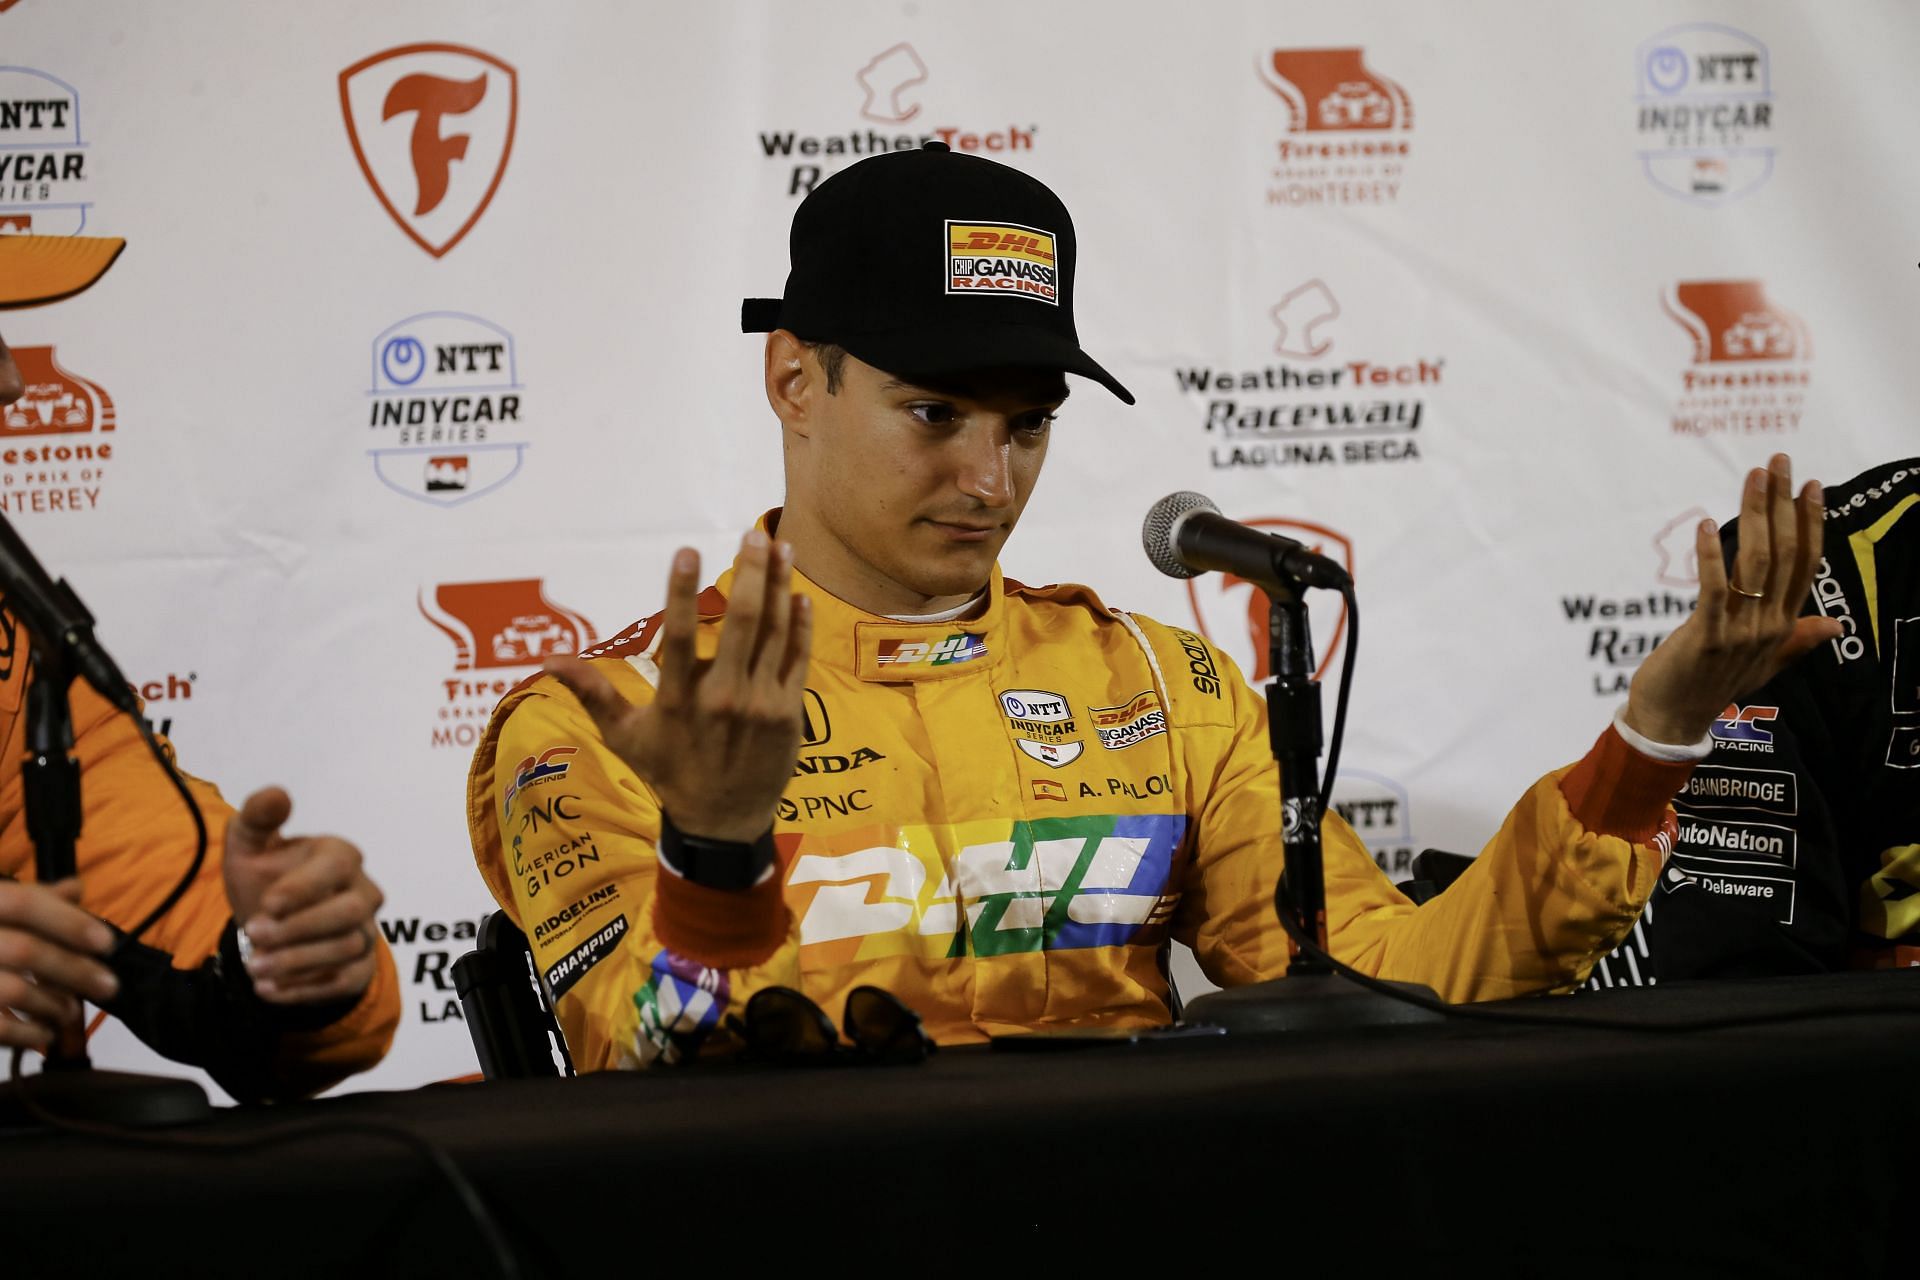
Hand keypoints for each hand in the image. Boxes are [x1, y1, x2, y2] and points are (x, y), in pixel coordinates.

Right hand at [0, 878, 117, 1050]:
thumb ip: (30, 898)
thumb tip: (76, 888)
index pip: (24, 902)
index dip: (68, 920)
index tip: (107, 943)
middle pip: (25, 950)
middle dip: (74, 970)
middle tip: (109, 986)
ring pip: (12, 990)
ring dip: (53, 1003)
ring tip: (72, 1011)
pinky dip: (27, 1034)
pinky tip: (44, 1035)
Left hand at [223, 787, 383, 1004]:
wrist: (268, 927)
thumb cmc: (263, 879)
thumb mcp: (248, 847)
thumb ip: (258, 818)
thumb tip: (277, 794)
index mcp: (340, 856)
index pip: (337, 869)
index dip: (304, 888)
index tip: (268, 904)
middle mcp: (363, 892)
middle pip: (350, 912)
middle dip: (300, 928)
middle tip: (253, 935)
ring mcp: (366, 931)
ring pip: (347, 949)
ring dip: (297, 962)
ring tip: (255, 967)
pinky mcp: (360, 968)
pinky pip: (344, 981)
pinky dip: (304, 989)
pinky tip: (268, 988)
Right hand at [546, 531, 812, 843]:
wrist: (722, 822)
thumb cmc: (668, 773)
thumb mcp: (623, 737)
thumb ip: (591, 692)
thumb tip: (548, 660)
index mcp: (679, 699)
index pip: (680, 635)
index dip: (683, 591)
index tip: (687, 549)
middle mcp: (723, 698)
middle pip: (742, 623)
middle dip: (750, 573)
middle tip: (752, 533)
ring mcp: (760, 704)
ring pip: (775, 634)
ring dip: (780, 587)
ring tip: (782, 548)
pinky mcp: (788, 713)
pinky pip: (797, 660)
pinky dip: (799, 626)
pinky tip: (799, 595)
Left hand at [1625, 453, 1843, 744]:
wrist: (1674, 719)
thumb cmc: (1714, 685)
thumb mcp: (1764, 663)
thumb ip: (1798, 640)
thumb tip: (1836, 625)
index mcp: (1783, 625)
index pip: (1806, 564)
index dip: (1811, 522)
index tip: (1810, 485)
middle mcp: (1769, 625)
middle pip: (1786, 554)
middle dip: (1784, 504)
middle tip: (1779, 462)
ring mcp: (1739, 631)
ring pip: (1757, 564)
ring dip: (1756, 516)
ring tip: (1752, 477)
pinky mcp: (1706, 636)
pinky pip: (1714, 590)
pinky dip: (1712, 556)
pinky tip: (1709, 526)